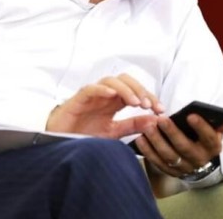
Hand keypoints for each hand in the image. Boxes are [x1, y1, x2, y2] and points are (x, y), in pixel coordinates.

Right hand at [46, 73, 164, 138]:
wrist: (61, 141)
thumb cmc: (85, 133)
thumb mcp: (114, 131)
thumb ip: (133, 125)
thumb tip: (155, 120)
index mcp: (115, 101)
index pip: (136, 91)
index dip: (150, 97)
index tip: (160, 110)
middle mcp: (105, 94)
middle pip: (126, 80)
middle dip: (140, 90)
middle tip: (149, 105)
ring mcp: (92, 95)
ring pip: (111, 81)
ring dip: (126, 90)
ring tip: (135, 103)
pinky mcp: (79, 98)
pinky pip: (91, 88)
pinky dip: (102, 89)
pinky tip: (112, 95)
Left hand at [134, 114, 222, 177]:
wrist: (199, 160)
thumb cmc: (204, 138)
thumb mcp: (214, 130)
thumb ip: (220, 123)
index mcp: (213, 147)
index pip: (209, 137)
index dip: (201, 127)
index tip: (190, 115)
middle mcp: (199, 160)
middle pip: (185, 147)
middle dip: (172, 133)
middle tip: (161, 119)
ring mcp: (184, 167)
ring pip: (169, 156)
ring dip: (156, 141)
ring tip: (147, 126)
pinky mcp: (170, 172)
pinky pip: (157, 162)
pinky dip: (147, 151)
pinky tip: (139, 139)